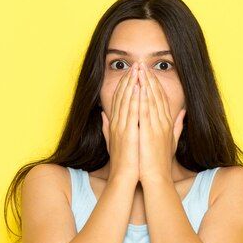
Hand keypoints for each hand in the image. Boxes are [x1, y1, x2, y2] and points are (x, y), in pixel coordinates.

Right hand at [101, 62, 140, 183]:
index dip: (125, 84)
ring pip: (127, 101)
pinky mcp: (128, 134)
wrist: (124, 177)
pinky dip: (136, 100)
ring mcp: (122, 127)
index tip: (131, 72)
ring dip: (133, 84)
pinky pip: (132, 113)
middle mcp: (116, 123)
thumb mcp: (113, 141)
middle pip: (122, 96)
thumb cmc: (123, 162)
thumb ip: (108, 127)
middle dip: (129, 79)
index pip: (119, 99)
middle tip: (136, 64)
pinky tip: (140, 88)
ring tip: (138, 70)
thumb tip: (103, 115)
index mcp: (115, 124)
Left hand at [137, 63, 185, 184]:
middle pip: (156, 95)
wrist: (156, 177)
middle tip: (142, 65)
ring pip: (150, 100)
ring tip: (138, 70)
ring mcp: (157, 126)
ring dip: (144, 84)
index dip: (154, 84)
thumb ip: (177, 125)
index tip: (148, 72)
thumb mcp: (171, 141)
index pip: (161, 98)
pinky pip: (145, 111)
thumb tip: (183, 113)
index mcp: (167, 123)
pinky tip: (137, 87)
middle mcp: (163, 122)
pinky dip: (142, 99)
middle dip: (149, 79)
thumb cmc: (160, 162)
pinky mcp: (149, 132)